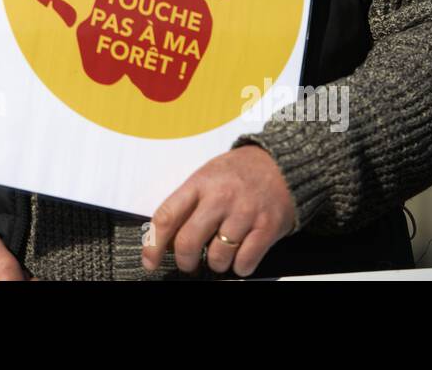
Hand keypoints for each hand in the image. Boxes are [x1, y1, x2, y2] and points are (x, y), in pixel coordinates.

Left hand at [143, 145, 295, 277]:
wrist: (281, 164)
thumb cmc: (239, 173)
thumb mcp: (207, 177)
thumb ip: (187, 204)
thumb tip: (166, 240)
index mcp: (200, 183)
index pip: (167, 216)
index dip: (153, 245)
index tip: (149, 261)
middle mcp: (220, 198)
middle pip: (188, 242)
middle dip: (185, 261)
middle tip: (189, 263)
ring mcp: (245, 213)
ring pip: (218, 257)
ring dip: (216, 264)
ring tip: (221, 253)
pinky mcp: (267, 227)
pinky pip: (245, 262)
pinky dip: (240, 267)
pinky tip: (240, 256)